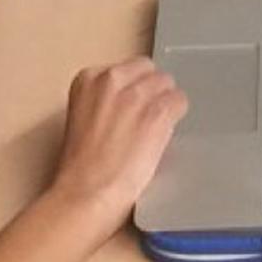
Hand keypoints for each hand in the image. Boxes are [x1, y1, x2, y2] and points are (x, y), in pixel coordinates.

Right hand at [47, 57, 188, 221]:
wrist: (86, 192)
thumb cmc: (81, 168)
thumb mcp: (84, 118)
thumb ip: (107, 101)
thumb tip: (135, 100)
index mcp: (88, 78)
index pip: (129, 69)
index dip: (133, 91)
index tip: (129, 110)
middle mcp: (112, 78)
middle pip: (151, 72)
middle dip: (151, 92)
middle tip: (144, 120)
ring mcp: (136, 94)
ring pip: (168, 85)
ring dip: (165, 105)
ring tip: (152, 131)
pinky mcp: (158, 112)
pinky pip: (180, 102)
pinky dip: (176, 118)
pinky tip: (162, 137)